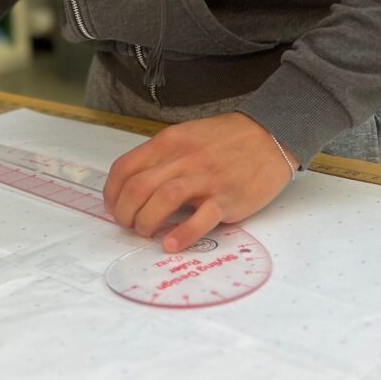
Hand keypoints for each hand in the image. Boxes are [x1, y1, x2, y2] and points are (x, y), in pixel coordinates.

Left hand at [103, 112, 296, 251]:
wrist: (269, 135)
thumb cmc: (225, 138)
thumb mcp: (186, 136)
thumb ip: (161, 157)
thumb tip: (134, 185)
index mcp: (169, 142)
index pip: (125, 168)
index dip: (111, 193)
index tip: (113, 207)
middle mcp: (183, 158)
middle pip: (138, 187)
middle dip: (124, 213)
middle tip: (128, 225)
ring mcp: (205, 179)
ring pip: (162, 200)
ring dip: (146, 222)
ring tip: (146, 233)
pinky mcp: (227, 199)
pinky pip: (200, 219)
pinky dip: (181, 234)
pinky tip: (170, 244)